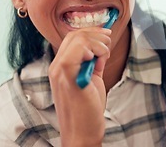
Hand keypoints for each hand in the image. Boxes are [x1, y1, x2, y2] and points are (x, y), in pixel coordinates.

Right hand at [48, 27, 111, 145]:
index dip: (92, 32)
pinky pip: (79, 51)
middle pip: (76, 35)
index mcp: (61, 66)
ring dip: (99, 44)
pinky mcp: (68, 76)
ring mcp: (59, 71)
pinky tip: (99, 63)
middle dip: (98, 36)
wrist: (82, 132)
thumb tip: (102, 48)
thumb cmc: (87, 109)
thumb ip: (93, 64)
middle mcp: (56, 66)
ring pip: (79, 39)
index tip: (108, 35)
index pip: (73, 37)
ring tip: (104, 59)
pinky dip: (95, 51)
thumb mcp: (91, 80)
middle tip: (109, 47)